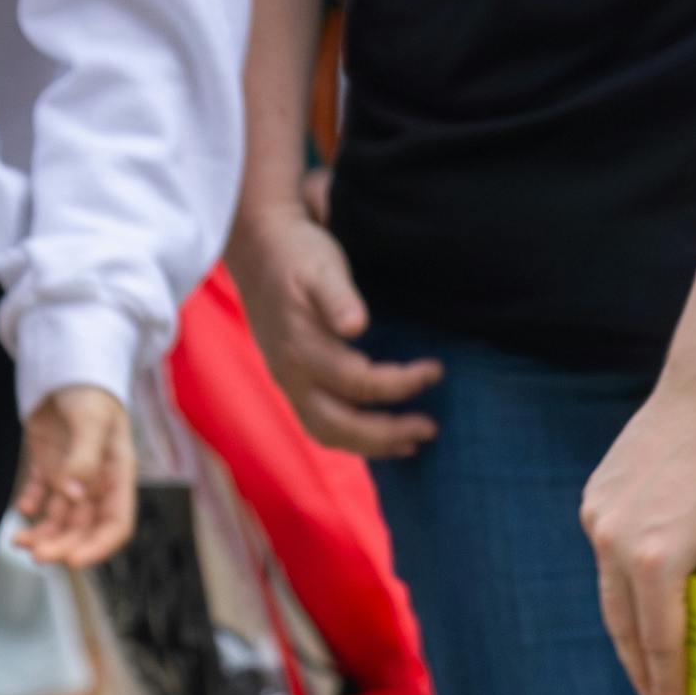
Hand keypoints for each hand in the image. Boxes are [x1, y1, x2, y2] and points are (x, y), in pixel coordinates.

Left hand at [10, 386, 137, 568]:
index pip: (116, 522)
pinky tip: (20, 510)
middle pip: (84, 527)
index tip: (74, 561)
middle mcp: (96, 480)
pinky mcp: (50, 463)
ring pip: (61, 517)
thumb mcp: (92, 418)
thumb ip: (84, 456)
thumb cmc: (89, 385)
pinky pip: (41, 495)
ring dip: (43, 533)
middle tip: (35, 555)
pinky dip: (30, 506)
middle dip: (62, 545)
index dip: (99, 546)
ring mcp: (72, 473)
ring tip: (18, 542)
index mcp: (117, 473)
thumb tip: (73, 494)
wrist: (66, 358)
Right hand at [225, 193, 441, 456]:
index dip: (401, 383)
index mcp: (301, 347)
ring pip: (326, 432)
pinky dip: (351, 437)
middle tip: (430, 429)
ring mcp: (288, 382)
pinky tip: (379, 435)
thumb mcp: (322, 266)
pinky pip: (319, 424)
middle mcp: (290, 374)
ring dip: (369, 445)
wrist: (259, 249)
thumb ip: (338, 298)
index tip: (436, 371)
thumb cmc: (298, 255)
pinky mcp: (292, 383)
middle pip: (338, 424)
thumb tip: (356, 326)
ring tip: (409, 444)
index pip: (358, 382)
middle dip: (386, 433)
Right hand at [577, 378, 695, 694]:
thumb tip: (691, 617)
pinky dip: (623, 578)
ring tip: (644, 660)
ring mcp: (597, 519)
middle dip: (639, 669)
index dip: (667, 682)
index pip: (659, 642)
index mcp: (657, 562)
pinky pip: (606, 551)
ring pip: (608, 591)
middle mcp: (615, 545)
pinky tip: (641, 595)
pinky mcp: (593, 499)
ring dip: (627, 627)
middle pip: (622, 626)